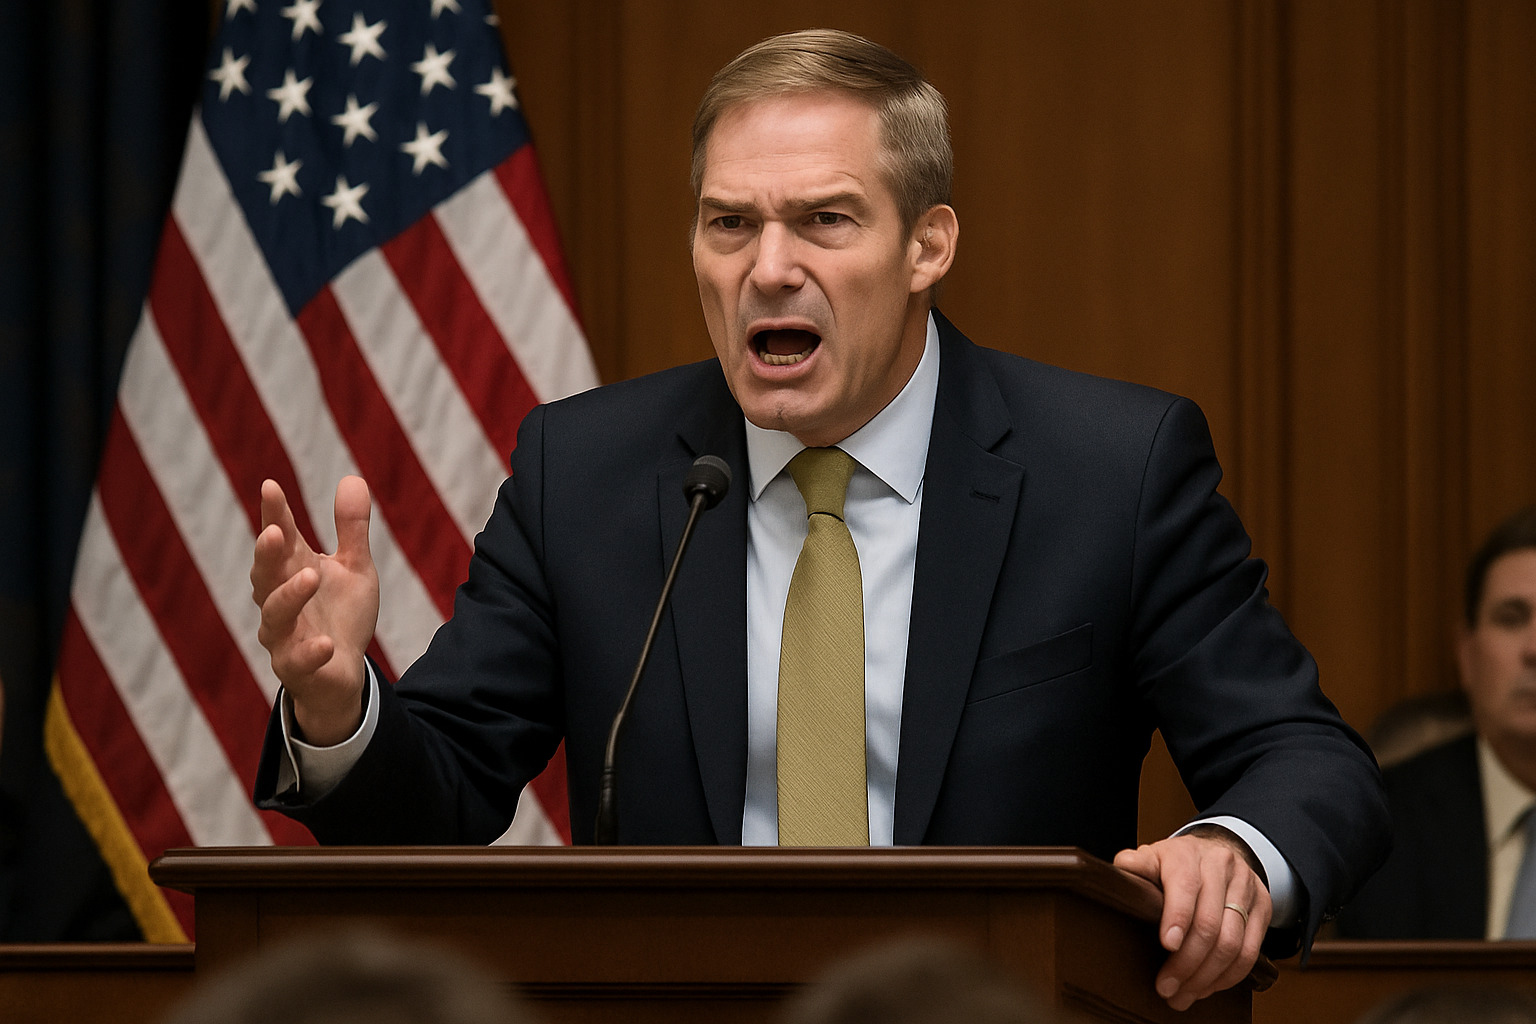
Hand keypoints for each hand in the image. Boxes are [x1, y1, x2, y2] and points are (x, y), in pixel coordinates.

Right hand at [251, 476, 379, 745]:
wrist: (343, 673)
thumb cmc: (341, 615)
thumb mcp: (355, 568)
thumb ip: (352, 529)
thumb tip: (353, 478)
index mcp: (292, 570)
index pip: (279, 538)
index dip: (273, 514)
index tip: (270, 487)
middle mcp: (279, 601)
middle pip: (265, 574)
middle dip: (267, 553)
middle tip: (276, 531)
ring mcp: (283, 636)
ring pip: (274, 615)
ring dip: (289, 595)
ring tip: (310, 576)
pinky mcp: (296, 669)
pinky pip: (296, 662)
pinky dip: (310, 652)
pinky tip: (325, 643)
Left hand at [1113, 830, 1270, 1010]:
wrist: (1215, 852)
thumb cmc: (1176, 863)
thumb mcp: (1151, 858)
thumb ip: (1136, 866)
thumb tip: (1121, 870)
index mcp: (1188, 854)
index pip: (1185, 886)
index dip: (1177, 917)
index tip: (1167, 945)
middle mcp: (1221, 866)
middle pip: (1209, 923)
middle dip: (1187, 962)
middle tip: (1167, 988)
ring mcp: (1246, 886)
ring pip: (1232, 942)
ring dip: (1206, 977)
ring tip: (1184, 995)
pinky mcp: (1264, 906)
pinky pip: (1251, 951)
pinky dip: (1229, 976)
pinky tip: (1207, 986)